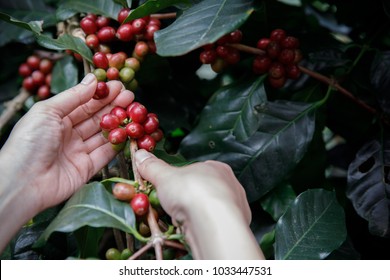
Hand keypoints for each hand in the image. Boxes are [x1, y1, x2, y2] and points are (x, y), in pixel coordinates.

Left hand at [0, 74, 132, 251]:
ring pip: (103, 135)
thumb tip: (93, 78)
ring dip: (118, 123)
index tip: (118, 86)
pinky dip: (117, 144)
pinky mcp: (87, 168)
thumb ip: (73, 96)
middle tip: (131, 97)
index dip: (101, 95)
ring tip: (133, 112)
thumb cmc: (29, 142)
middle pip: (96, 118)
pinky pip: (106, 154)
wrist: (23, 182)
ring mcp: (79, 151)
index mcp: (56, 119)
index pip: (84, 103)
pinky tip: (128, 132)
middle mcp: (69, 134)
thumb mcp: (48, 111)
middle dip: (113, 106)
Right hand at [134, 149, 264, 259]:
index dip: (182, 180)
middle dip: (188, 200)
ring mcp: (234, 208)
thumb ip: (153, 167)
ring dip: (195, 216)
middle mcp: (230, 186)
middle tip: (174, 206)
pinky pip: (213, 226)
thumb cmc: (193, 193)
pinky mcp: (231, 228)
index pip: (198, 170)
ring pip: (208, 211)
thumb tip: (140, 155)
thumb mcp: (165, 176)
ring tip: (182, 221)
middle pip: (203, 192)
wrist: (214, 225)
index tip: (170, 188)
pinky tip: (193, 231)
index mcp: (217, 168)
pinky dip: (202, 229)